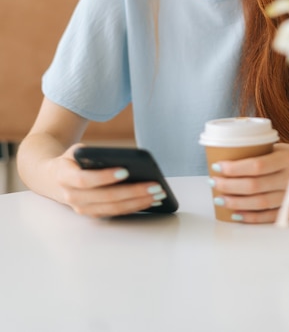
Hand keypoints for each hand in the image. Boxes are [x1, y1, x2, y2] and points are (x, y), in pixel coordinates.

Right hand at [52, 144, 167, 217]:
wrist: (52, 178)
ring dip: (138, 202)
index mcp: (64, 177)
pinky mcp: (93, 214)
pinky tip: (151, 200)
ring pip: (113, 208)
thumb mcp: (77, 151)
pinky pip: (116, 212)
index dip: (105, 177)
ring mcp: (82, 209)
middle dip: (133, 192)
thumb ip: (94, 154)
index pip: (85, 180)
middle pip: (106, 197)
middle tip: (155, 185)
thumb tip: (124, 161)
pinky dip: (135, 207)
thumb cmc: (71, 161)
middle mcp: (72, 197)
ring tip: (158, 193)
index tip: (126, 170)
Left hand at [208, 143, 288, 223]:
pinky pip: (269, 217)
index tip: (218, 166)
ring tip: (220, 199)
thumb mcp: (285, 148)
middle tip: (214, 182)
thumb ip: (264, 153)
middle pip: (254, 186)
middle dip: (229, 185)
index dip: (234, 168)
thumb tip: (232, 157)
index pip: (256, 166)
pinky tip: (236, 214)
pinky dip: (251, 217)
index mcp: (287, 159)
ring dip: (236, 202)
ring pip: (259, 203)